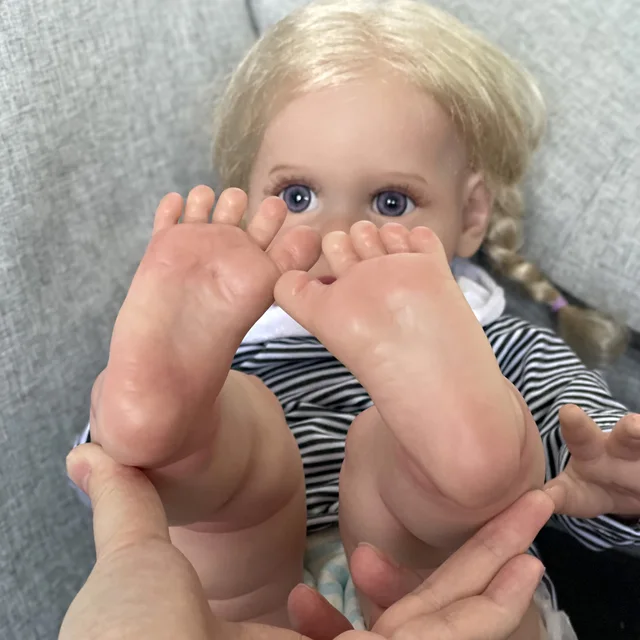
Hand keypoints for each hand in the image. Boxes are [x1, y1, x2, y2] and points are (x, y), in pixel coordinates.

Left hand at [63, 442, 549, 639]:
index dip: (377, 579)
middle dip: (468, 562)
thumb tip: (92, 453)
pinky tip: (525, 570)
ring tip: (533, 524)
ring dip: (494, 574)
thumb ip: (130, 505)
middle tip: (510, 512)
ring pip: (447, 623)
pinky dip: (490, 610)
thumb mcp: (136, 560)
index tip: (370, 549)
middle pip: (419, 612)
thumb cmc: (127, 638)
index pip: (355, 617)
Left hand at [543, 405, 639, 517]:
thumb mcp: (576, 494)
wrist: (629, 483)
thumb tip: (536, 502)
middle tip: (636, 425)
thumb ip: (558, 495)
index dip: (576, 425)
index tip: (568, 411)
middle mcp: (624, 445)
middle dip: (634, 430)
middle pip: (630, 435)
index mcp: (593, 450)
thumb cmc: (595, 484)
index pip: (582, 436)